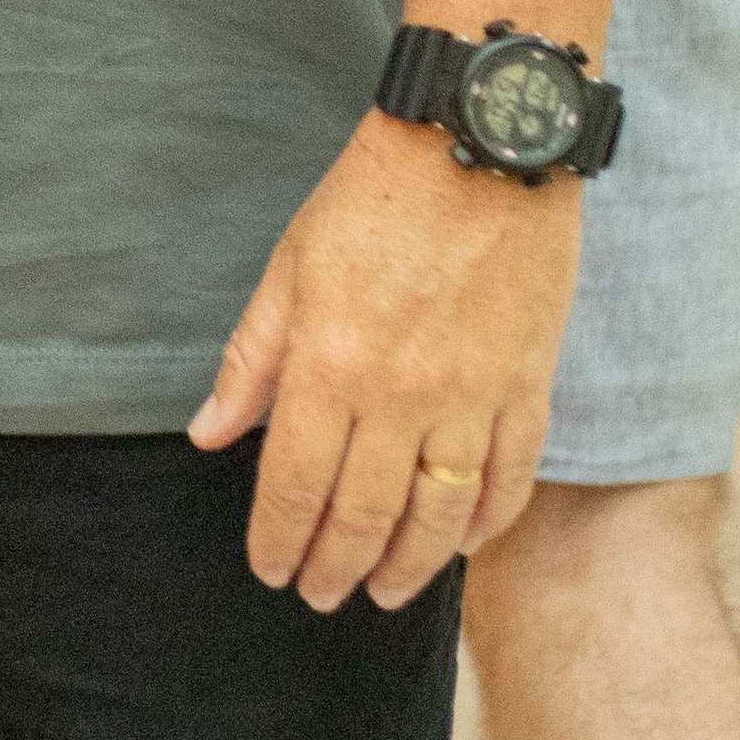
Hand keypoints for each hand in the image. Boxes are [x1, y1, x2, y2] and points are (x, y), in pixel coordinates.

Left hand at [190, 109, 580, 611]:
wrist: (481, 143)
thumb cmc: (372, 198)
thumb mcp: (289, 266)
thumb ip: (252, 359)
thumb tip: (209, 434)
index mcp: (330, 364)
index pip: (295, 485)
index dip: (279, 539)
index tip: (270, 572)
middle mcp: (403, 396)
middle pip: (364, 513)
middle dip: (336, 566)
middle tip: (321, 597)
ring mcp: (474, 397)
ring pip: (440, 514)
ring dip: (409, 566)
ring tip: (384, 594)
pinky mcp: (530, 385)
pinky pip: (510, 478)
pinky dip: (487, 523)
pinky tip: (464, 546)